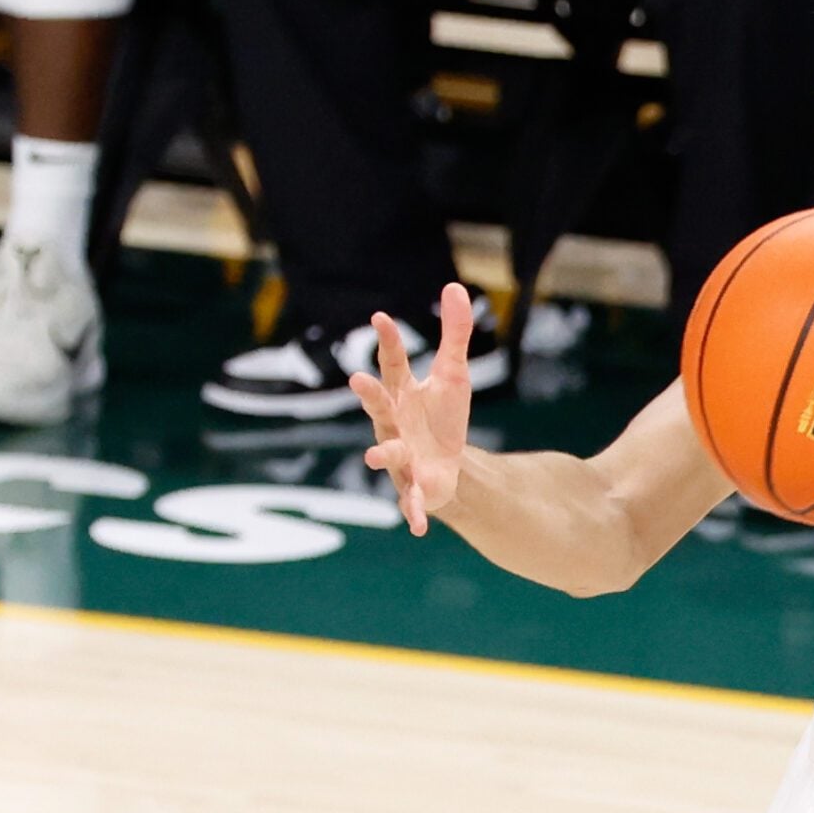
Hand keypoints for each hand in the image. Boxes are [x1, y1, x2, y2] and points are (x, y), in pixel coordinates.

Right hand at [349, 283, 477, 536]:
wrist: (447, 468)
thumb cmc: (442, 417)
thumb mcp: (454, 374)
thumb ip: (455, 334)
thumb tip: (455, 286)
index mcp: (400, 395)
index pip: (393, 364)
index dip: (388, 342)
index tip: (381, 318)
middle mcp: (392, 425)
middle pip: (380, 407)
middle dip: (370, 395)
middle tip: (358, 379)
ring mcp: (400, 457)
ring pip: (389, 455)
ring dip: (383, 455)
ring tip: (375, 457)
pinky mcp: (415, 488)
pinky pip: (412, 500)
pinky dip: (412, 511)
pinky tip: (416, 526)